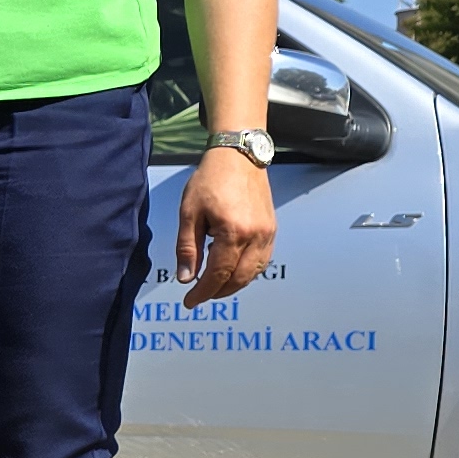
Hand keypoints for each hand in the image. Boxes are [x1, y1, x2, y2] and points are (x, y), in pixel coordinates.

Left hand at [174, 148, 275, 305]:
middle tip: (200, 295)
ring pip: (254, 272)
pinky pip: (262, 260)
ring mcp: (268, 234)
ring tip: (214, 286)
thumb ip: (187, 248)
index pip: (218, 274)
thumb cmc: (210, 180)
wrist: (239, 156)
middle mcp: (256, 237)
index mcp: (233, 233)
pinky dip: (247, 272)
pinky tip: (232, 270)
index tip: (189, 302)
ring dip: (234, 284)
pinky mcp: (272, 229)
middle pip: (238, 278)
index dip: (203, 292)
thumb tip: (186, 278)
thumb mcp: (189, 213)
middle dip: (218, 292)